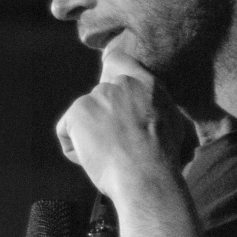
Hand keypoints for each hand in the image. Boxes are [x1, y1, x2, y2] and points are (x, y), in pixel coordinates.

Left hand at [54, 49, 193, 199]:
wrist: (145, 174)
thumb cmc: (161, 159)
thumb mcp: (170, 123)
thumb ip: (152, 106)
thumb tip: (143, 107)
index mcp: (146, 84)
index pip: (119, 61)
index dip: (109, 72)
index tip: (106, 85)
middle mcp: (120, 84)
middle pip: (99, 97)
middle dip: (102, 118)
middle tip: (115, 144)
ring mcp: (97, 95)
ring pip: (83, 117)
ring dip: (89, 135)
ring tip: (109, 155)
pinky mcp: (78, 111)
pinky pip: (66, 132)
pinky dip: (74, 149)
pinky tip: (93, 159)